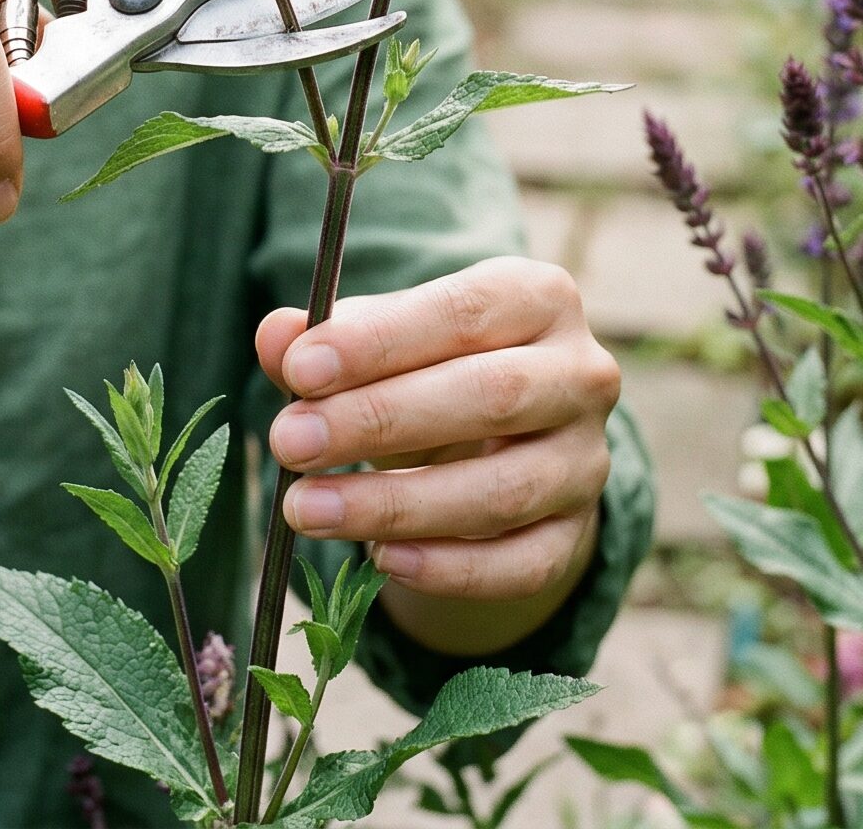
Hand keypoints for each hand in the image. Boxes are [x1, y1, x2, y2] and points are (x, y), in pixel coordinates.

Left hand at [257, 256, 618, 654]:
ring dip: (394, 505)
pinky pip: (519, 563)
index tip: (298, 372)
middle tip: (288, 442)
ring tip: (305, 508)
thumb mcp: (385, 339)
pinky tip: (378, 559)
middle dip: (378, 422)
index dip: (379, 342)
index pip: (462, 312)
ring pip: (501, 490)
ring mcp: (587, 460)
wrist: (508, 437)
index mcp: (538, 296)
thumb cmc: (433, 365)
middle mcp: (581, 373)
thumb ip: (329, 337)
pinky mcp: (577, 535)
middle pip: (490, 396)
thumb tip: (276, 336)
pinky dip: (447, 567)